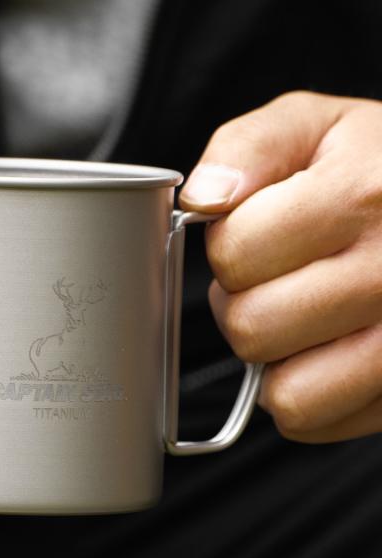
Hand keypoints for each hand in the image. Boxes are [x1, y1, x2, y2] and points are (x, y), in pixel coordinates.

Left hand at [178, 91, 381, 443]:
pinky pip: (316, 421)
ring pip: (285, 393)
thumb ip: (247, 148)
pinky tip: (320, 349)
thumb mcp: (314, 126)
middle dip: (243, 302)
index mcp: (363, 196)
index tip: (254, 233)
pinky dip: (302, 393)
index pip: (234, 255)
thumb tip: (202, 198)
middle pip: (251, 327)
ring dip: (272, 357)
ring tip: (298, 315)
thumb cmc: (374, 166)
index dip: (228, 246)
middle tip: (275, 279)